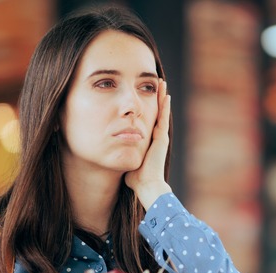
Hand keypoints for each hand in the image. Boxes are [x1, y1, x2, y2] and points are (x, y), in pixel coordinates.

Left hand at [125, 78, 171, 208]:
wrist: (146, 185)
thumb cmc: (135, 179)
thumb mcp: (126, 161)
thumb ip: (120, 155)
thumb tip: (110, 153)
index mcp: (148, 142)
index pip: (148, 120)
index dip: (147, 108)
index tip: (145, 96)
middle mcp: (155, 138)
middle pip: (156, 112)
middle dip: (155, 98)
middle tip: (156, 84)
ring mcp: (160, 137)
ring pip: (161, 112)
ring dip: (161, 97)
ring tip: (162, 83)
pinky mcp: (161, 138)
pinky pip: (163, 118)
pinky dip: (164, 106)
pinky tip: (165, 95)